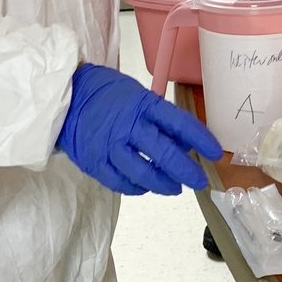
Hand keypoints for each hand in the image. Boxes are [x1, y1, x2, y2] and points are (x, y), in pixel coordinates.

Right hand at [57, 63, 222, 194]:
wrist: (65, 97)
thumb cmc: (107, 94)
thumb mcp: (137, 94)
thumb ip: (158, 117)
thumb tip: (184, 143)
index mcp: (142, 104)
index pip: (179, 122)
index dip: (200, 139)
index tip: (215, 153)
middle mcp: (127, 125)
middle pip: (163, 153)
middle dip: (187, 171)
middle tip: (200, 181)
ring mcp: (109, 146)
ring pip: (143, 173)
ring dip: (164, 184)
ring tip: (175, 188)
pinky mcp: (94, 162)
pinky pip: (120, 182)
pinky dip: (137, 188)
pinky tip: (146, 187)